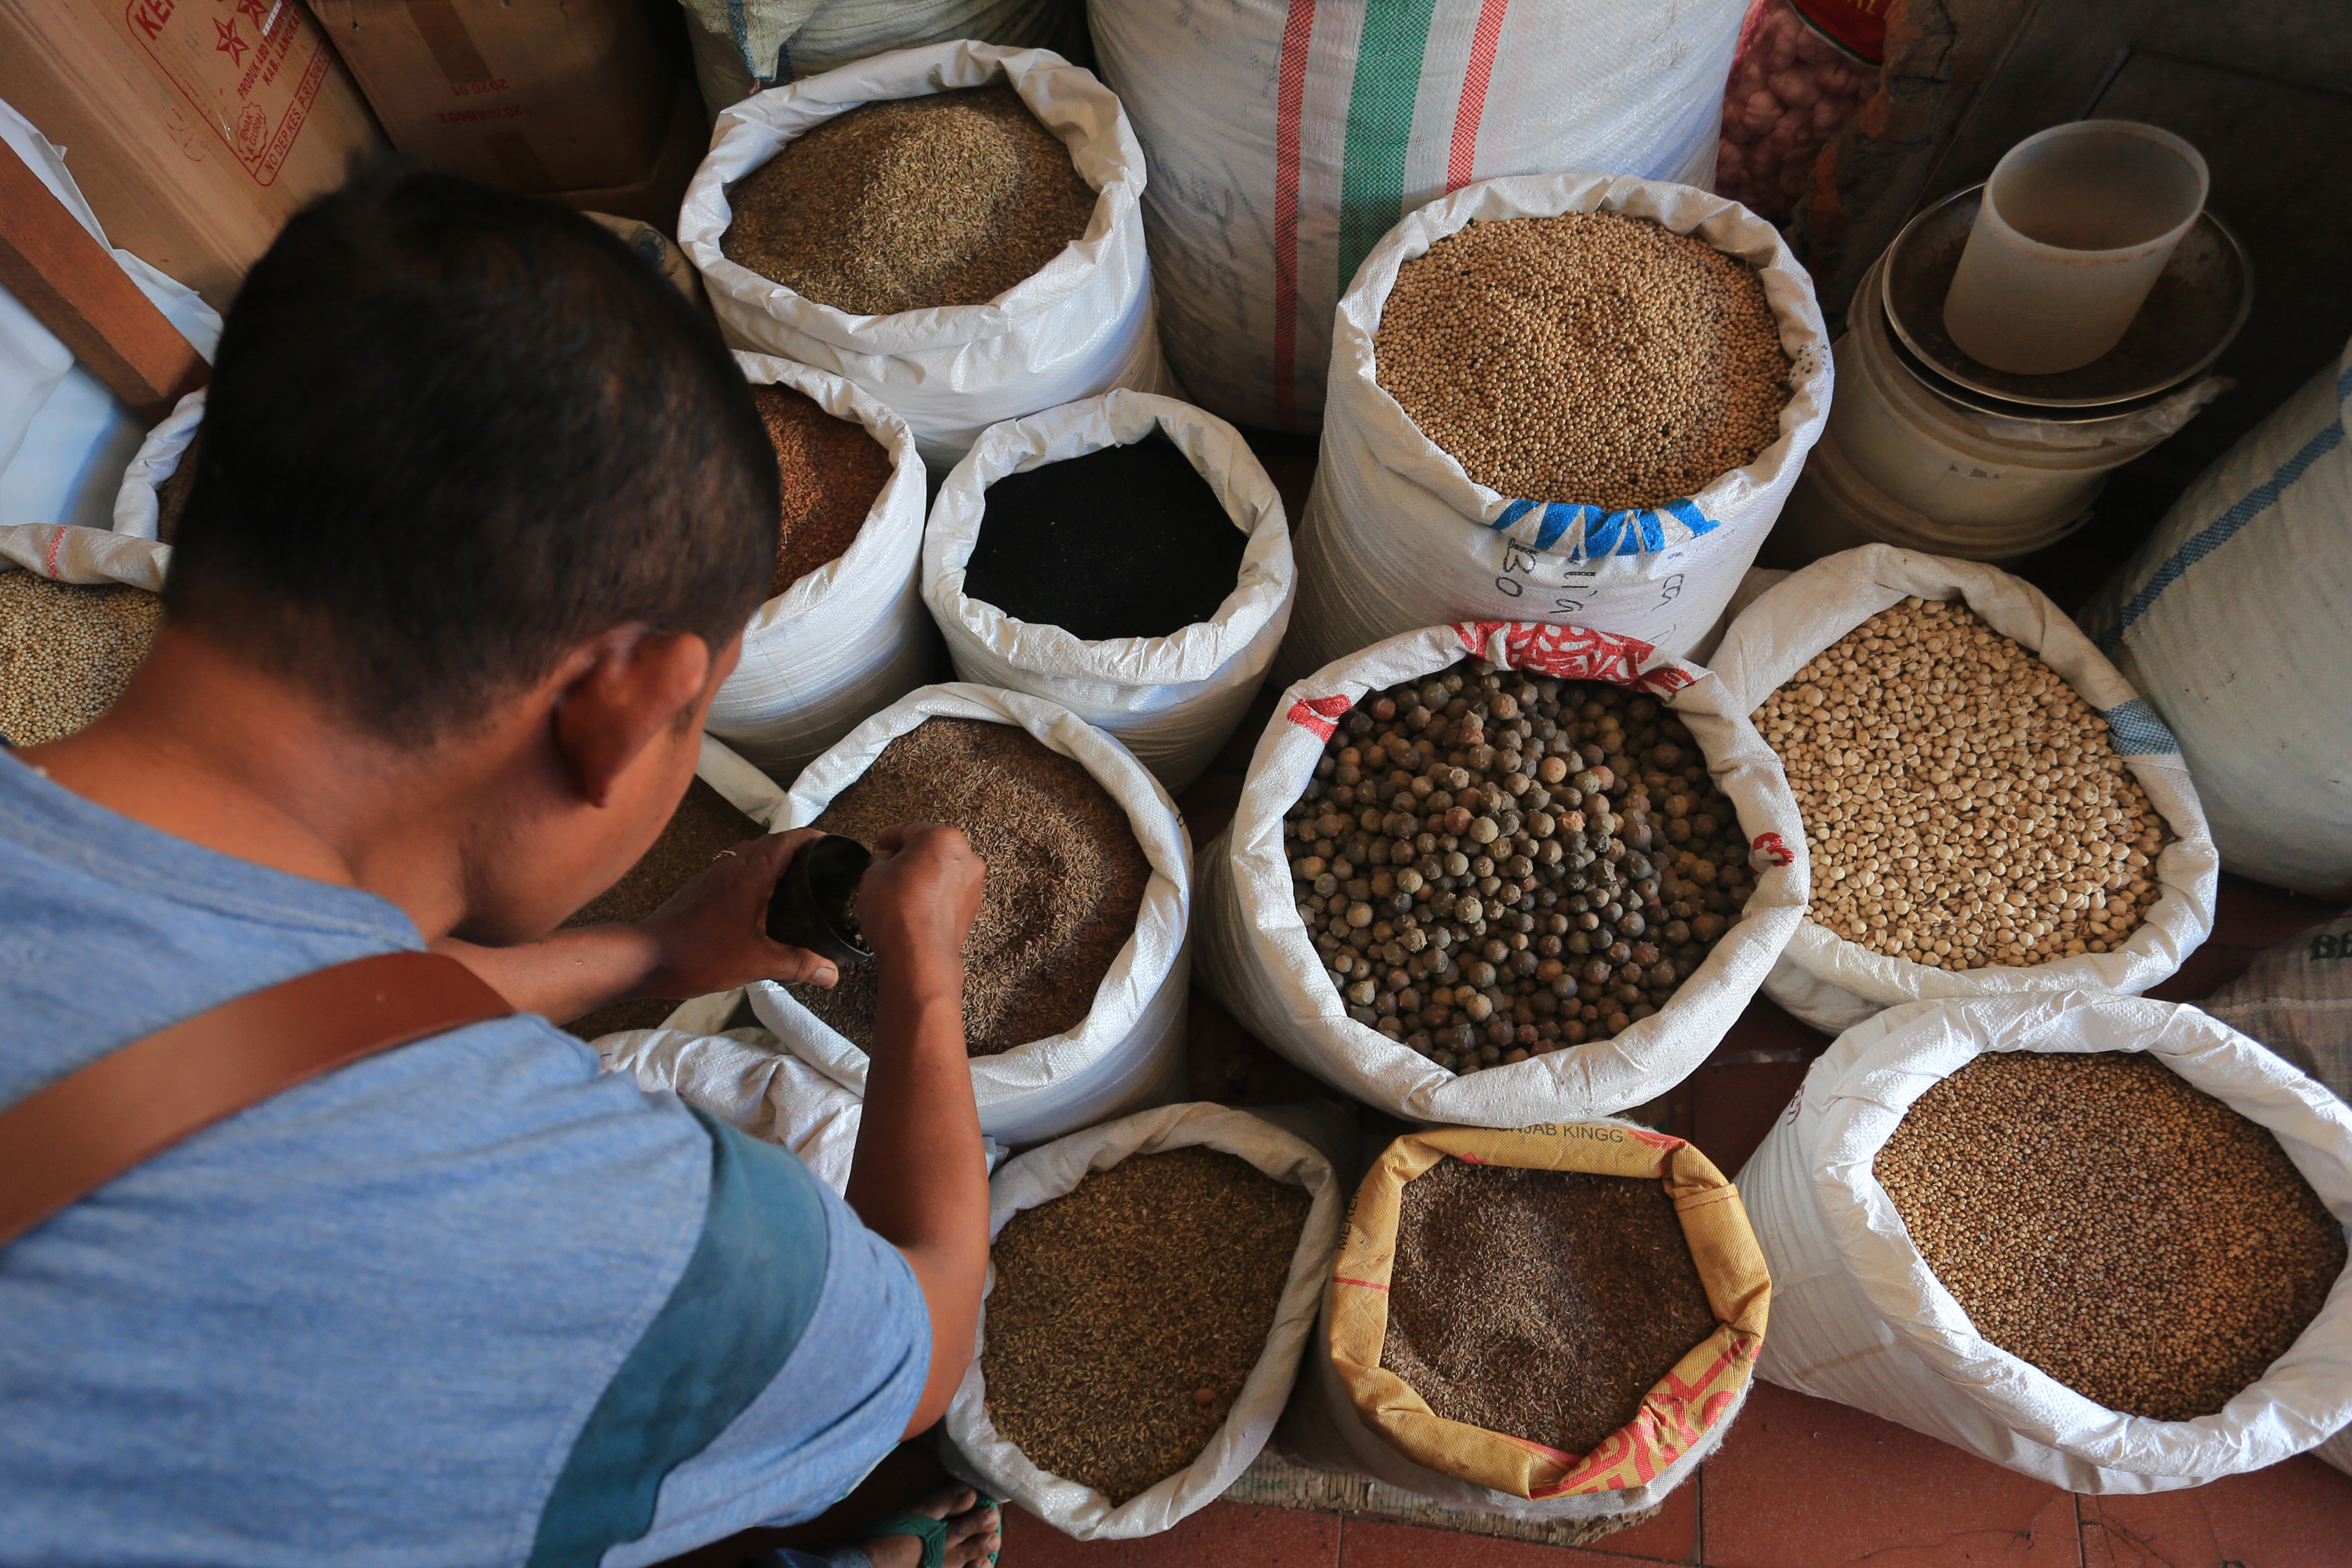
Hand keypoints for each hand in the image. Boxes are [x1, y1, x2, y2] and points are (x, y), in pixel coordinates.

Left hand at [636, 827, 842, 999]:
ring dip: (770, 857)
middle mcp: (730, 866)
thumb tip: (831, 975)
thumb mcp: (757, 963)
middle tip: (817, 862)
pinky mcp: (698, 888)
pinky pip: (730, 867)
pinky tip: (755, 898)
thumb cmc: (699, 955)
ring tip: (790, 877)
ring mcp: (711, 875)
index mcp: (750, 875)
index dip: (811, 837)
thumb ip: (797, 965)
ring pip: (747, 853)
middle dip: (795, 847)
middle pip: (769, 842)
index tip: (831, 843)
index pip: (787, 840)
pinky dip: (750, 871)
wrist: (645, 957)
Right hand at [855, 821, 984, 986]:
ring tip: (899, 888)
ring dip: (924, 875)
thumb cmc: (897, 910)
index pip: (911, 830)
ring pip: (943, 871)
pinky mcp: (972, 909)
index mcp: (943, 838)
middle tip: (887, 864)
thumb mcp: (874, 874)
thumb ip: (883, 859)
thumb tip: (888, 860)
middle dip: (910, 855)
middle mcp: (966, 858)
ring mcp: (972, 885)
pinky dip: (933, 894)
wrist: (919, 956)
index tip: (880, 842)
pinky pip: (948, 892)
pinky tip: (914, 904)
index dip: (890, 836)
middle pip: (932, 848)